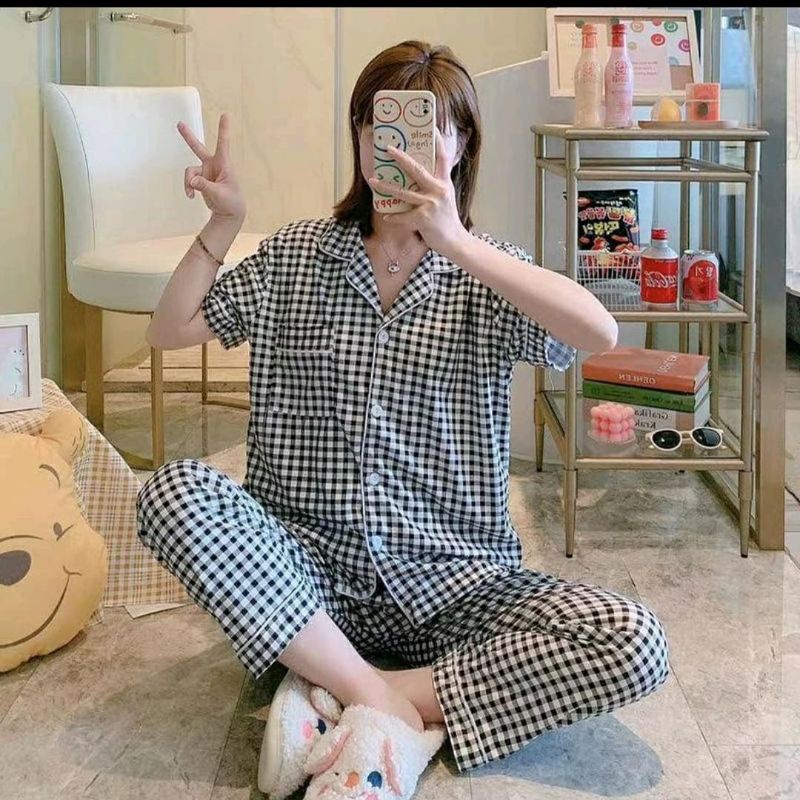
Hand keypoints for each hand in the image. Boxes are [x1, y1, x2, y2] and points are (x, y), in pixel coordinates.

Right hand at [178, 113, 245, 222]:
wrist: (228, 214)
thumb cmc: (231, 202)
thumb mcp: (219, 194)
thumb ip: (205, 186)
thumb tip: (191, 181)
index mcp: (224, 164)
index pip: (223, 144)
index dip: (223, 129)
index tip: (225, 115)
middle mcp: (213, 165)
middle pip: (198, 148)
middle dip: (188, 137)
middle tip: (180, 124)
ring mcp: (206, 172)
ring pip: (190, 171)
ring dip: (188, 182)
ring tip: (191, 193)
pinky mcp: (200, 180)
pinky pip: (189, 180)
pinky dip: (188, 187)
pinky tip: (191, 196)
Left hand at [367, 129, 469, 255]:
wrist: (455, 241)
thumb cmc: (447, 220)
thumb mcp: (446, 198)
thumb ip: (435, 186)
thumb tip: (418, 175)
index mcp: (444, 183)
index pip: (443, 158)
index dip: (438, 142)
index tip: (432, 128)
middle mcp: (438, 190)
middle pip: (417, 169)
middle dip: (401, 158)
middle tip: (388, 148)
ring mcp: (431, 204)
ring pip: (403, 193)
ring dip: (386, 186)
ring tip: (373, 180)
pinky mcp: (424, 219)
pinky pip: (403, 216)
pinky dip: (394, 217)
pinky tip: (387, 216)